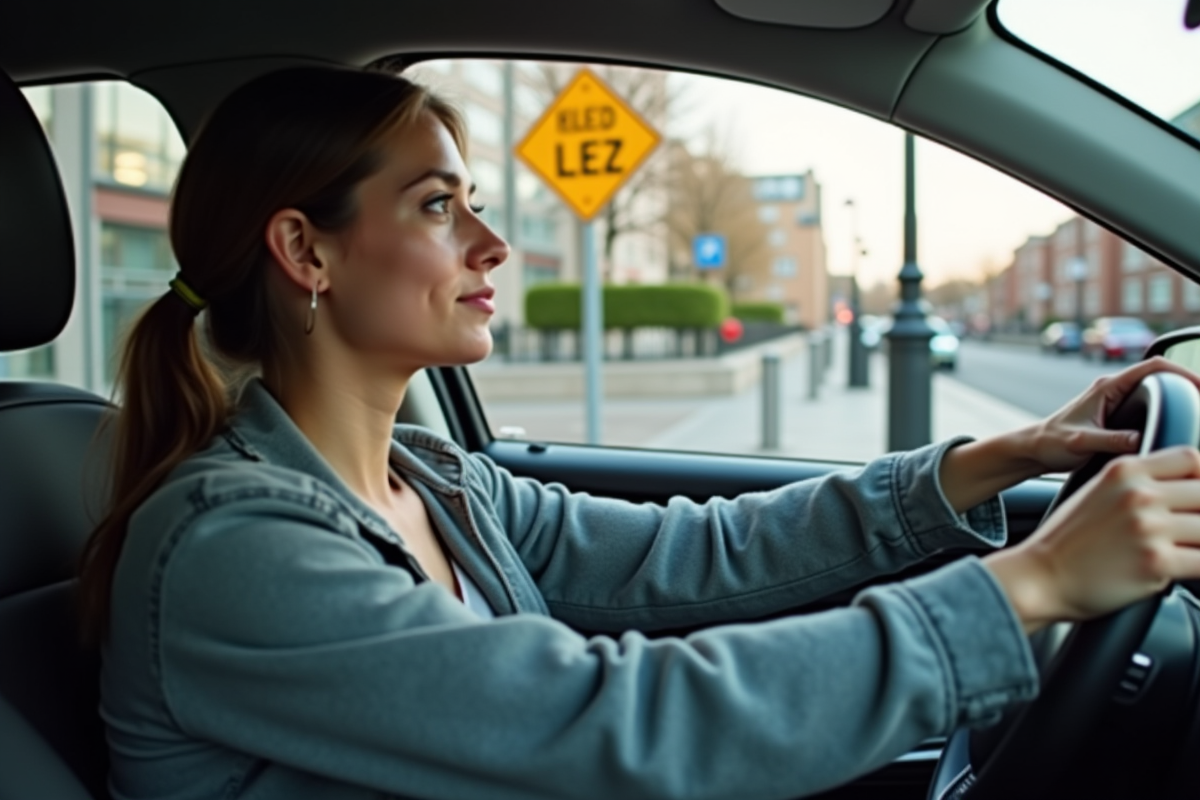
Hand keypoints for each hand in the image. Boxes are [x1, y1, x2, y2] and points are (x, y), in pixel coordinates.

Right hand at [986, 446, 1199, 632]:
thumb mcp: (1097, 492)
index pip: (1191, 459)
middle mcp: (1138, 495)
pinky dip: (1199, 567)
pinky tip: (1185, 569)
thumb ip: (1137, 484)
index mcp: (1124, 471)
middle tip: (1188, 531)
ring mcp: (1149, 528)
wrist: (1040, 576)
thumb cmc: (1067, 541)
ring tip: (1184, 551)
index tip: (1197, 498)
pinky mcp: (1157, 563)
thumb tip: (1185, 490)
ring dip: (1199, 543)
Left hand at [1022, 357, 1199, 474]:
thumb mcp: (1081, 442)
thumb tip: (1139, 439)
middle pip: (1160, 376)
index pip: (1153, 367)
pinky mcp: (1117, 414)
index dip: (1182, 372)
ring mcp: (1116, 400)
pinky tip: (1176, 422)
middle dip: (1186, 383)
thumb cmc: (1051, 443)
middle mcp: (1113, 389)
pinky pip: (1148, 405)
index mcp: (1107, 387)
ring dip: (1177, 396)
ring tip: (1197, 410)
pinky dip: (1166, 408)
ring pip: (1155, 390)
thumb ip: (1110, 440)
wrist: (1033, 449)